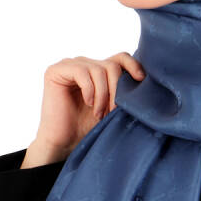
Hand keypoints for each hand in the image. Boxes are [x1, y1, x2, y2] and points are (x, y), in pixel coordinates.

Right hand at [30, 52, 145, 162]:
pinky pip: (81, 72)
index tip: (141, 79)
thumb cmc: (88, 127)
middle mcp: (84, 64)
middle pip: (111, 65)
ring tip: (99, 114)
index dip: (132, 65)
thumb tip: (145, 78)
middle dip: (116, 90)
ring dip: (103, 95)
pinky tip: (88, 103)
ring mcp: (69, 65)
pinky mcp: (55, 71)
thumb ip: (123, 90)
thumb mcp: (112, 106)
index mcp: (98, 70)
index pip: (120, 58)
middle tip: (112, 112)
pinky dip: (89, 90)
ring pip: (98, 70)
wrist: (65, 142)